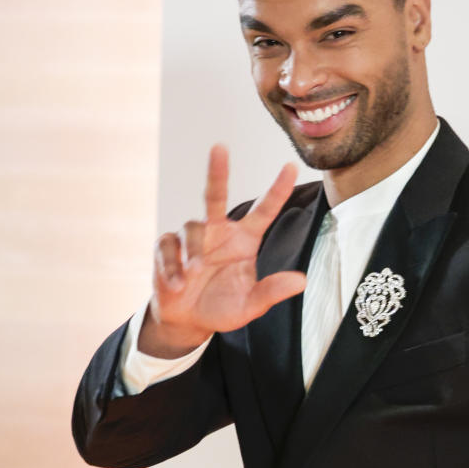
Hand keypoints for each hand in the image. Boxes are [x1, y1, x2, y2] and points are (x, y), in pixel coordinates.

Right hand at [141, 145, 306, 356]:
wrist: (187, 321)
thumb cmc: (222, 308)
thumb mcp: (250, 305)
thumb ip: (271, 292)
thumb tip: (301, 281)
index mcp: (244, 240)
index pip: (263, 211)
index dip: (277, 190)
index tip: (291, 167)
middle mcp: (218, 231)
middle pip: (215, 194)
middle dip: (218, 170)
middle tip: (220, 146)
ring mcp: (191, 237)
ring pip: (191, 228)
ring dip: (193, 251)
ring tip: (194, 273)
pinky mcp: (167, 247)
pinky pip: (168, 247)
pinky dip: (172, 266)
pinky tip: (177, 284)